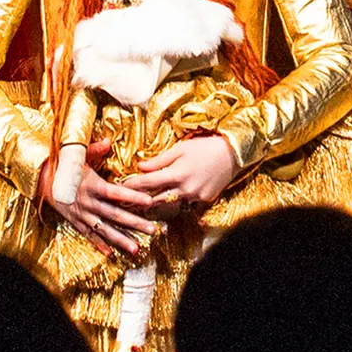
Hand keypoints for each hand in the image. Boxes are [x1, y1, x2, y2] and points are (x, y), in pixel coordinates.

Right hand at [45, 139, 166, 255]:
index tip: (149, 201)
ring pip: (104, 229)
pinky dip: (99, 244)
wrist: (40, 179)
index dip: (133, 196)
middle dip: (135, 223)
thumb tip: (110, 140)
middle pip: (116, 215)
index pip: (117, 192)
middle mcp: (89, 202)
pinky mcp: (74, 221)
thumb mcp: (78, 155)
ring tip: (136, 249)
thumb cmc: (62, 165)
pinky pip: (89, 235)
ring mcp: (82, 214)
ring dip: (121, 240)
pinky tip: (111, 254)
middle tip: (153, 230)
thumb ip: (95, 149)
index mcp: (93, 185)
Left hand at [122, 134, 238, 212]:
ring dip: (156, 204)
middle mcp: (184, 189)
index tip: (118, 187)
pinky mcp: (204, 201)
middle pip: (156, 200)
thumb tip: (140, 167)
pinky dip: (176, 202)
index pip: (147, 183)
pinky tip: (169, 200)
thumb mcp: (181, 148)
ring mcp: (195, 197)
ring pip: (170, 205)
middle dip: (139, 201)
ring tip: (141, 205)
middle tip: (124, 202)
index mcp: (176, 174)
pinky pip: (185, 204)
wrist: (233, 154)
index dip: (132, 185)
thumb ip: (159, 160)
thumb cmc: (205, 145)